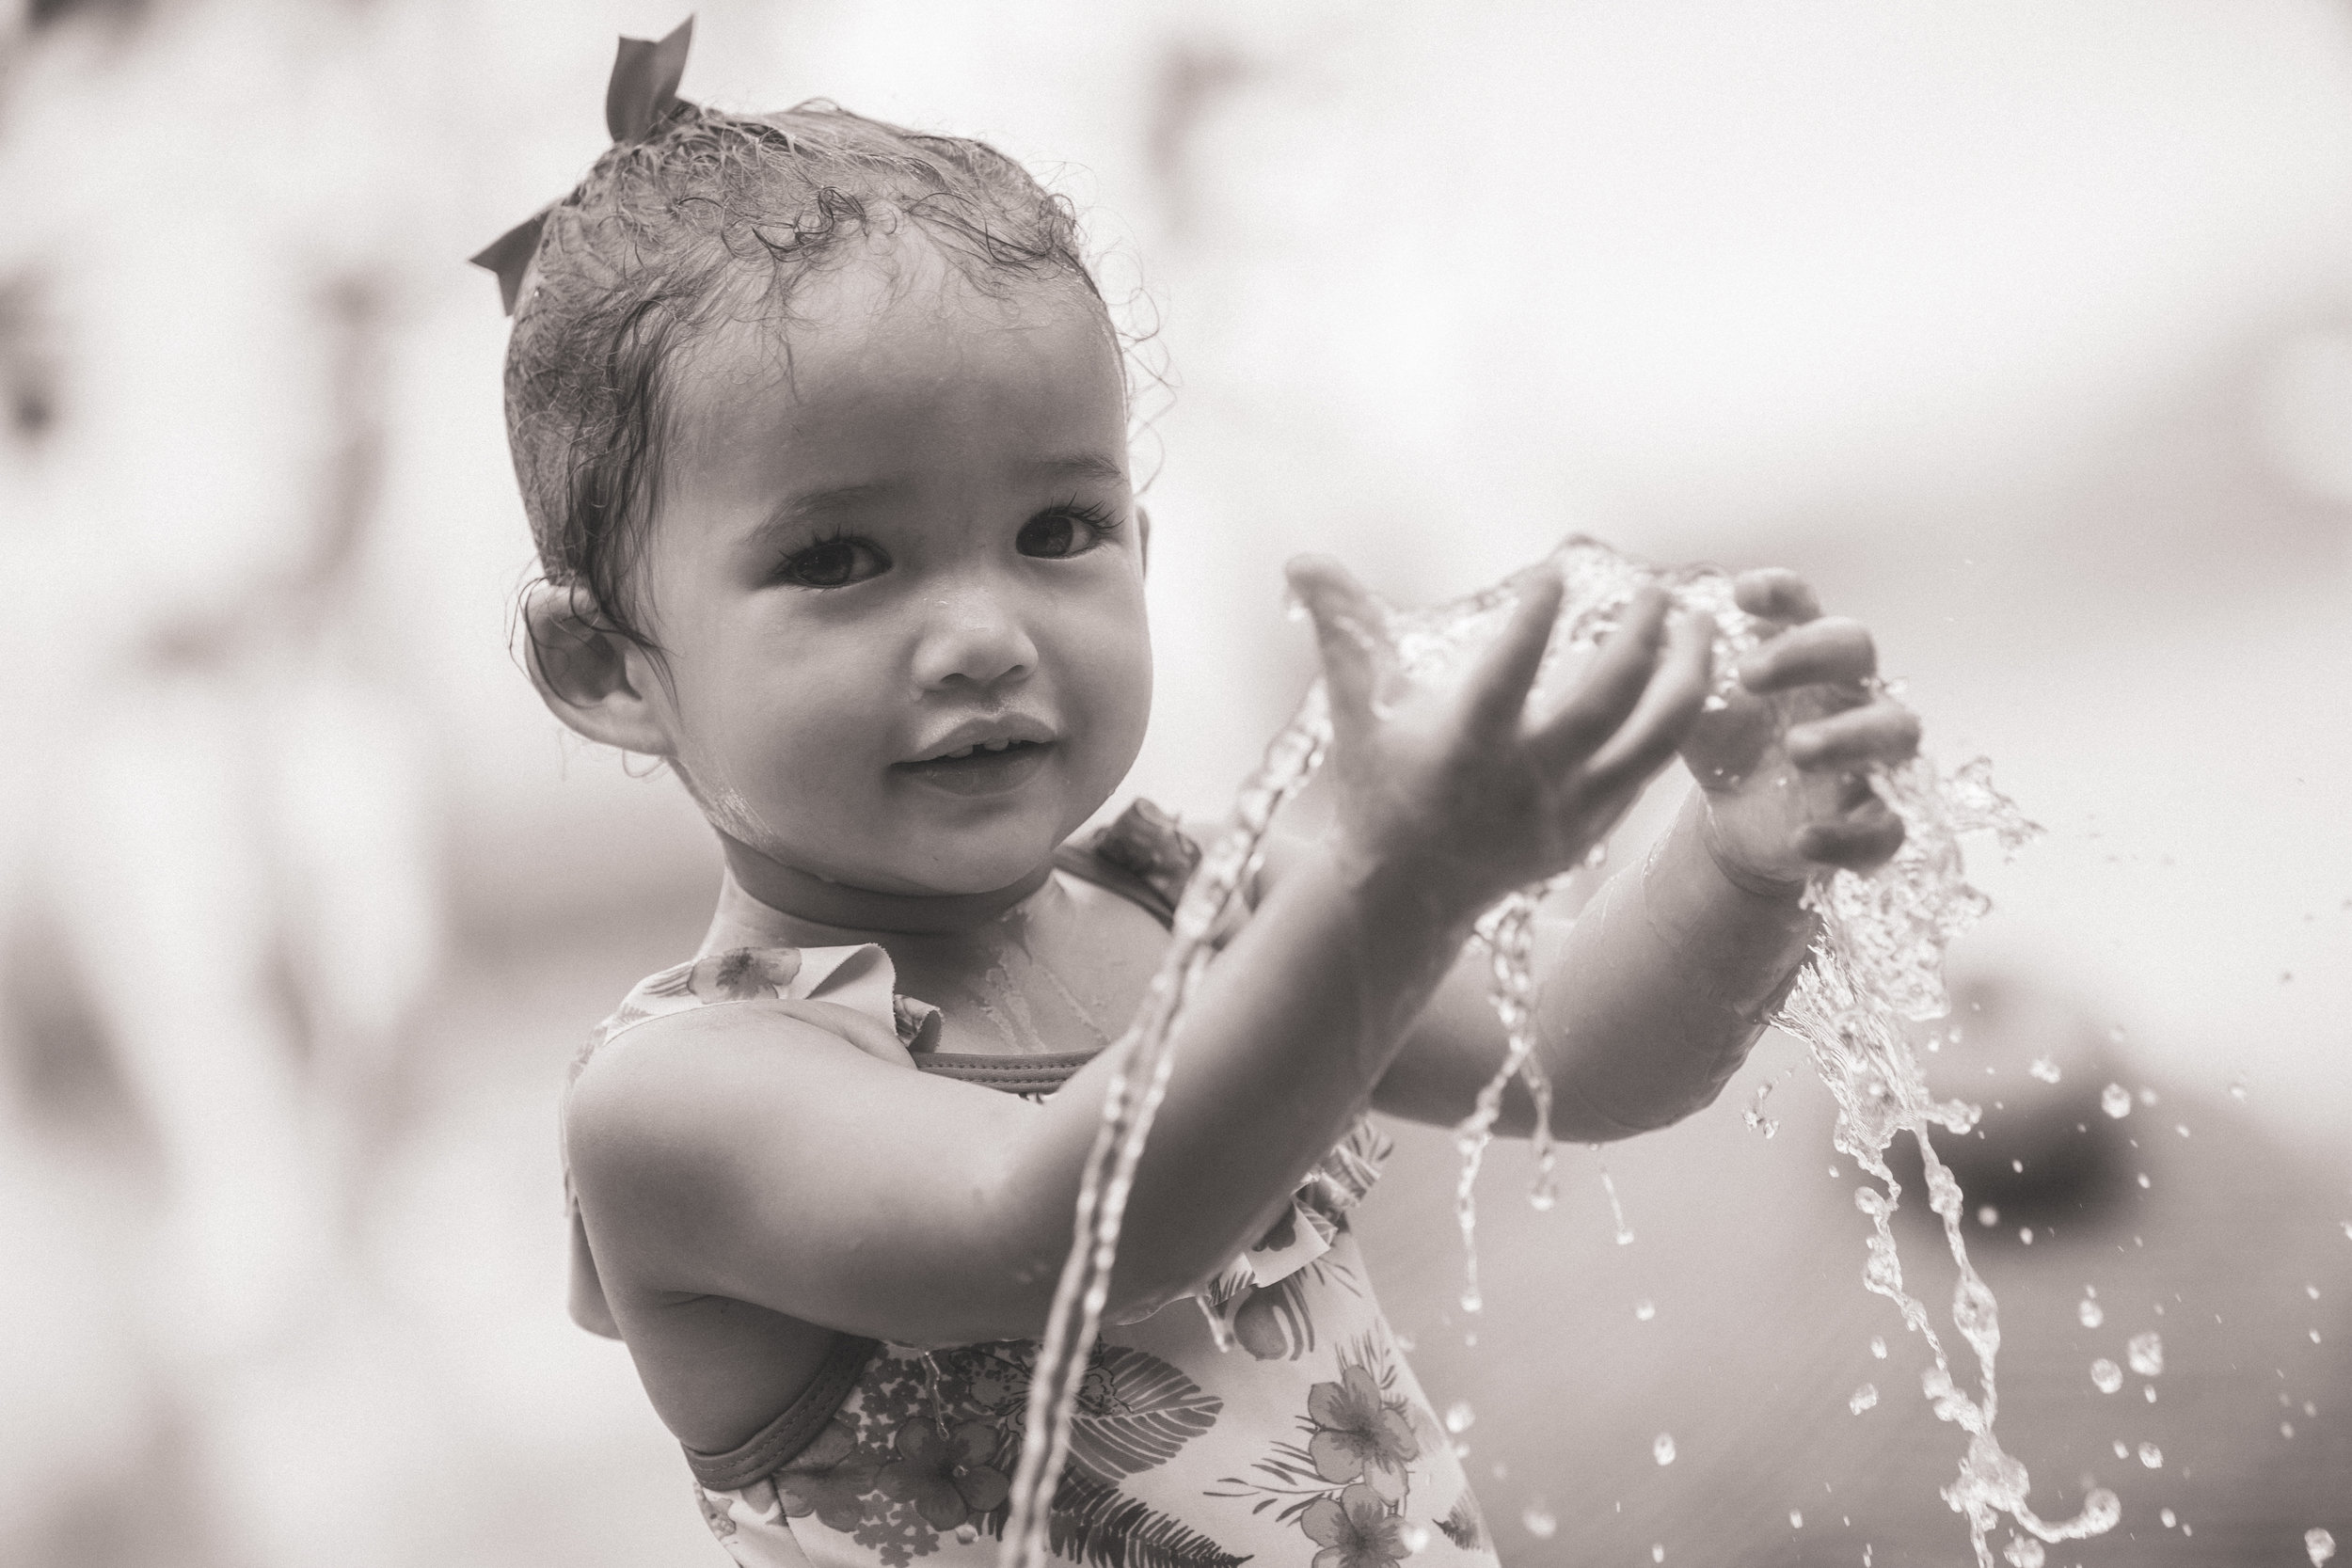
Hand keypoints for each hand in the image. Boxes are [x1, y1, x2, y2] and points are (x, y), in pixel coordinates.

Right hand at [1287, 556, 1713, 917]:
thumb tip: (1300, 559)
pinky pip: (1653, 765)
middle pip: (1606, 700)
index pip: (1509, 673)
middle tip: (1653, 589)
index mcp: (1462, 750)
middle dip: (1640, 636)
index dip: (1536, 616)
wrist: (1408, 892)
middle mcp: (1522, 783)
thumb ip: (1341, 629)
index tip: (1558, 569)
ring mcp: (1568, 810)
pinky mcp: (1594, 827)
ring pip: (1655, 737)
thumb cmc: (1379, 785)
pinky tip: (1683, 672)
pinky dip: (1675, 716)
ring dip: (1687, 674)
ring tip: (1698, 624)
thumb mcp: (1357, 709)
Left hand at [1679, 569, 1918, 890]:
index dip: (1781, 593)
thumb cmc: (1726, 740)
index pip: (1804, 605)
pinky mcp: (1871, 817)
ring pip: (1897, 730)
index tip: (1742, 593)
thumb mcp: (1690, 706)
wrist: (1735, 817)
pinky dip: (1849, 837)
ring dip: (1850, 736)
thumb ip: (1668, 671)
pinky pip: (1885, 827)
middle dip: (1809, 653)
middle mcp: (1845, 693)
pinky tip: (1804, 837)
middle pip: (1857, 649)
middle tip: (1750, 674)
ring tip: (1798, 747)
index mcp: (1801, 655)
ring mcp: (1868, 754)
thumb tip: (1623, 629)